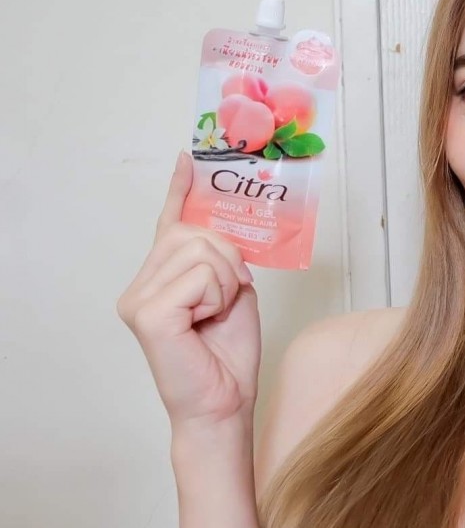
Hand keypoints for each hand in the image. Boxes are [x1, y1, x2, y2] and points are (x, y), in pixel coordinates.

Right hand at [116, 151, 262, 429]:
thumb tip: (221, 232)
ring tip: (215, 314)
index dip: (181, 190)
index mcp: (159, 277)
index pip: (168, 223)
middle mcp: (140, 283)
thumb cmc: (227, 353)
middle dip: (228, 257)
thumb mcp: (233, 292)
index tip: (188, 158)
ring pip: (202, 250)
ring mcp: (138, 297)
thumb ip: (221, 259)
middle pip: (194, 231)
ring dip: (226, 280)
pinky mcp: (147, 312)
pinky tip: (205, 322)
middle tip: (229, 295)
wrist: (224, 401)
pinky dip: (217, 295)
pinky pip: (201, 275)